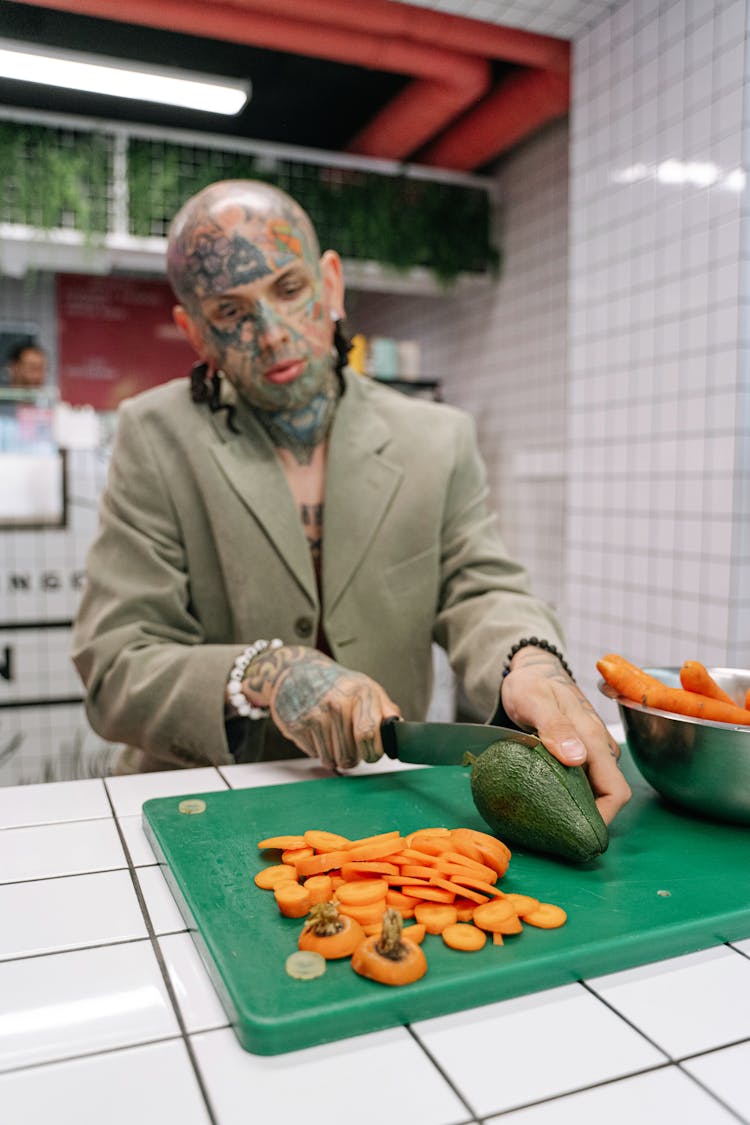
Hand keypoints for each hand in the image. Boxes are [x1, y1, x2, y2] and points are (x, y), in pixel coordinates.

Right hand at [241, 645, 400, 768]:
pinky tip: (319, 733)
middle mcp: (336, 704)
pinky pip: (314, 755)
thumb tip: (401, 730)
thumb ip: (387, 710)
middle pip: (349, 755)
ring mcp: (314, 715)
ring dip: (335, 757)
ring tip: (335, 739)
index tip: (372, 753)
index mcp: (360, 694)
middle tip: (352, 746)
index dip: (372, 752)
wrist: (298, 671)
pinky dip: (318, 750)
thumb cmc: (337, 683)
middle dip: (354, 758)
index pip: (368, 734)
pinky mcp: (296, 726)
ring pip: (331, 760)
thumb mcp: (367, 688)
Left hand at [500, 648, 630, 824]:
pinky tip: (548, 800)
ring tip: (547, 818)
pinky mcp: (582, 754)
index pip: (616, 791)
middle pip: (608, 796)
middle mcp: (599, 748)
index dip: (603, 817)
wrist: (533, 671)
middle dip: (588, 818)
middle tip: (555, 832)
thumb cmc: (532, 685)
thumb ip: (555, 727)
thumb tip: (577, 759)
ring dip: (577, 806)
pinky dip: (570, 794)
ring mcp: (592, 752)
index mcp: (594, 738)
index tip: (576, 831)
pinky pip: (584, 782)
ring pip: (595, 790)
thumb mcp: (536, 701)